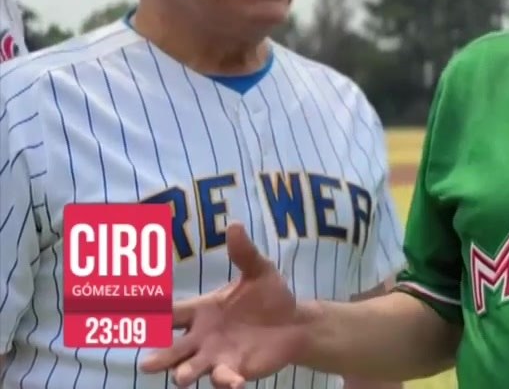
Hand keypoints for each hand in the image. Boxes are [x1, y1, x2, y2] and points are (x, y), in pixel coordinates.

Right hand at [140, 223, 307, 388]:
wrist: (294, 322)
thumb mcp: (259, 272)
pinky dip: (227, 382)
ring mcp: (215, 356)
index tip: (126, 316)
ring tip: (181, 378)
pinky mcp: (234, 370)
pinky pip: (225, 378)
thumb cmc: (269, 296)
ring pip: (191, 368)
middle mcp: (201, 337)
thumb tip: (234, 224)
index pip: (169, 312)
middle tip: (146, 364)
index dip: (148, 314)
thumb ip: (244, 254)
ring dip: (185, 373)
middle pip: (173, 349)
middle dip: (160, 356)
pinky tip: (236, 383)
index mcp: (200, 311)